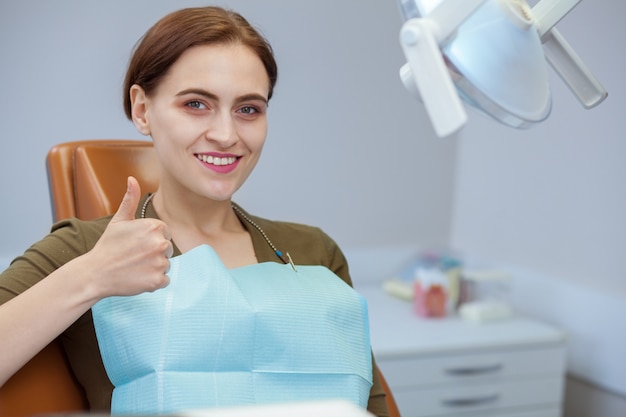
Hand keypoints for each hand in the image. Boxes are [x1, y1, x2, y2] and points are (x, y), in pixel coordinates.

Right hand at [84, 176, 171, 298]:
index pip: (165, 234)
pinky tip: (137, 277)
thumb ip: (130, 200)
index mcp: (155, 226)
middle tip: (134, 257)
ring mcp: (160, 262)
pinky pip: (164, 281)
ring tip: (134, 267)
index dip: (150, 240)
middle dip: (154, 254)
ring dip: (153, 268)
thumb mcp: (118, 220)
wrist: (95, 273)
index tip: (136, 244)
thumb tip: (132, 179)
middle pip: (167, 250)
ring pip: (165, 265)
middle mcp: (161, 243)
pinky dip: (153, 282)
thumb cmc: (108, 246)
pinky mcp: (158, 280)